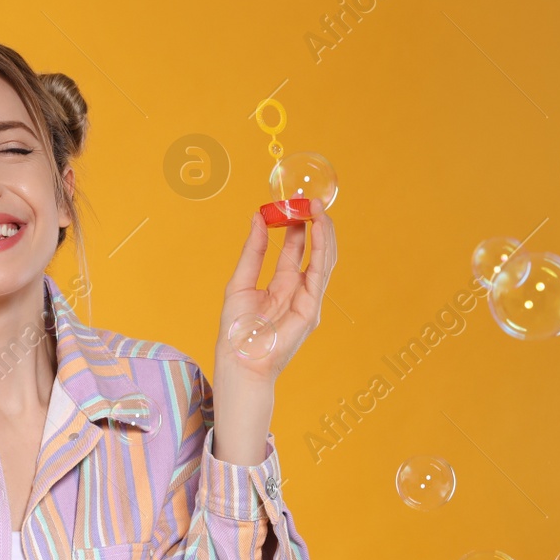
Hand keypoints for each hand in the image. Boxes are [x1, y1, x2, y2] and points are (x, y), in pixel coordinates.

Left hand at [217, 199, 337, 381]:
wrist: (238, 360)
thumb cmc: (235, 329)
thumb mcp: (240, 281)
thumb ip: (252, 251)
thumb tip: (257, 218)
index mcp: (281, 285)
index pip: (295, 250)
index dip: (296, 226)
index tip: (292, 203)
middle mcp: (298, 290)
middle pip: (313, 251)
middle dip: (313, 224)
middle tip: (308, 199)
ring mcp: (308, 299)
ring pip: (323, 259)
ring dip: (323, 232)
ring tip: (318, 207)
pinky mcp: (311, 308)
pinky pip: (320, 273)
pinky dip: (321, 249)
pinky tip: (317, 228)